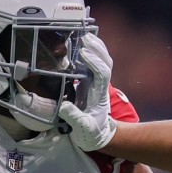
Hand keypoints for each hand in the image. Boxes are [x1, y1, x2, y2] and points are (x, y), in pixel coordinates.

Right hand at [58, 31, 116, 150]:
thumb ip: (75, 118)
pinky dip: (90, 54)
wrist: (98, 136)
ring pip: (102, 62)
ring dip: (96, 48)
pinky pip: (93, 65)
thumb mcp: (83, 129)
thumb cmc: (92, 133)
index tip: (83, 53)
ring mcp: (96, 83)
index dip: (95, 62)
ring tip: (85, 36)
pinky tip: (80, 46)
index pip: (102, 74)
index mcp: (99, 95)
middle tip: (86, 37)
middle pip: (106, 63)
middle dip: (98, 49)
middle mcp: (100, 86)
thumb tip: (65, 106)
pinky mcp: (90, 83)